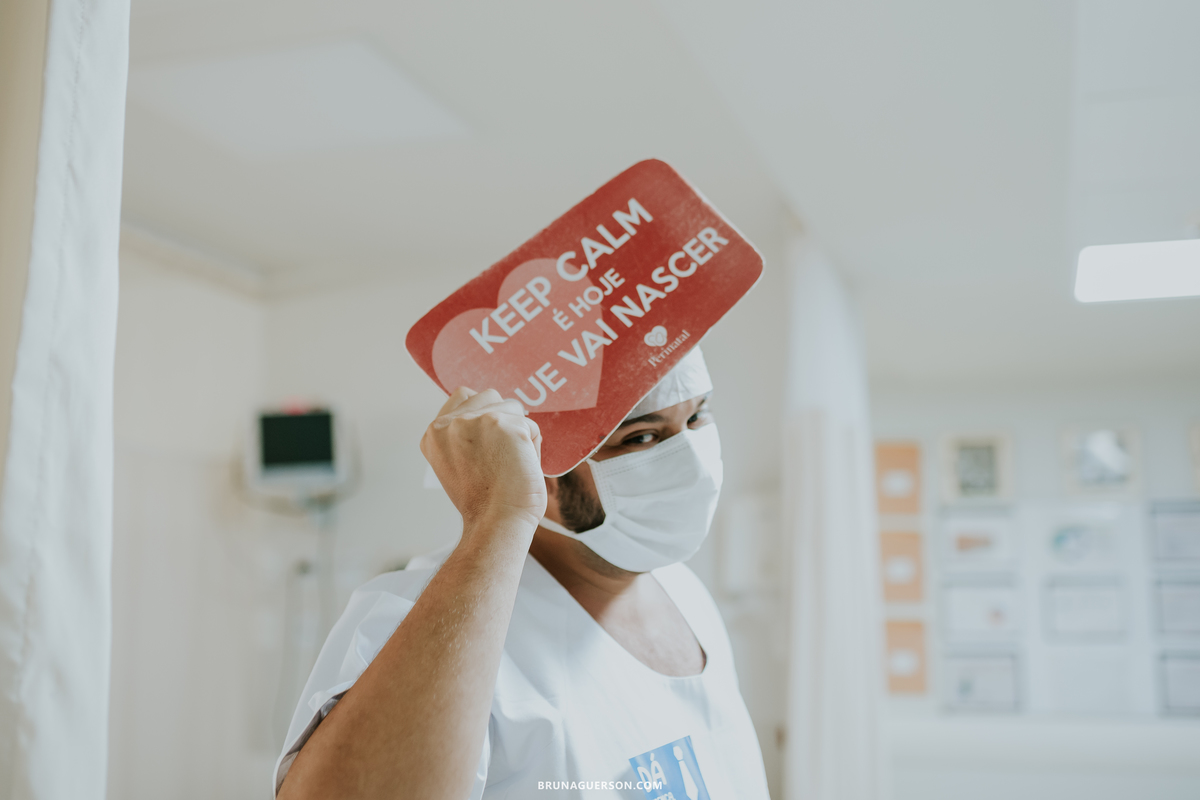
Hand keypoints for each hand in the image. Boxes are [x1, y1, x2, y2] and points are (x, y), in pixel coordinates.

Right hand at [420, 388, 546, 538]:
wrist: (496, 522)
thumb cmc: (483, 502)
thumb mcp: (456, 462)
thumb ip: (464, 435)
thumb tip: (491, 413)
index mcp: (434, 433)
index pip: (462, 396)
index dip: (481, 414)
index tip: (488, 441)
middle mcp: (451, 423)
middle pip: (489, 396)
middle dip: (502, 418)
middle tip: (502, 455)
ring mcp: (477, 421)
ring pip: (513, 408)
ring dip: (519, 433)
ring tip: (510, 464)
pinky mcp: (505, 425)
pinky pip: (532, 427)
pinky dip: (534, 447)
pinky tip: (521, 468)